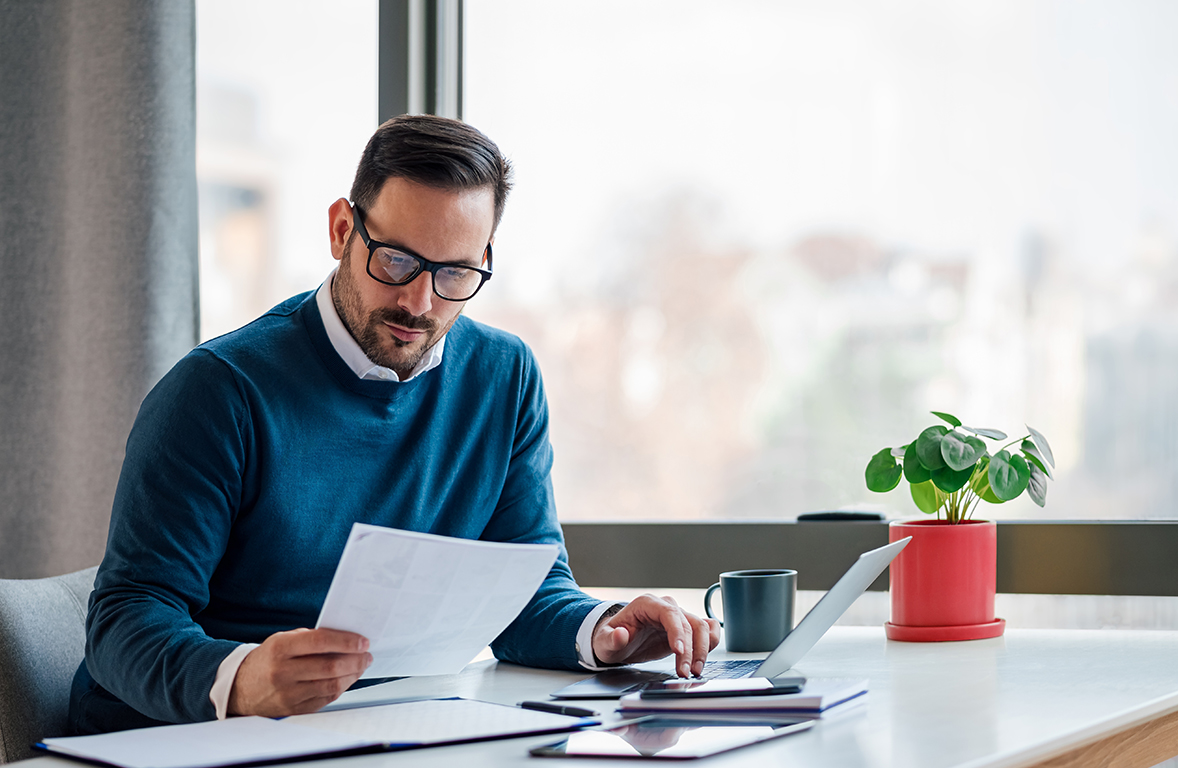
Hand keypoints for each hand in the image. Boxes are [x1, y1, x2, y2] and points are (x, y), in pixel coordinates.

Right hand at [228, 628, 372, 716]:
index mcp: (280, 648)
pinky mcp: (293, 710)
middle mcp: (282, 672)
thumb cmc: (268, 659)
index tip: (363, 641)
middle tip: (366, 654)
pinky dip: (341, 688)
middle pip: (330, 666)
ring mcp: (287, 694)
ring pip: (331, 685)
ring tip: (361, 666)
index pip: (320, 642)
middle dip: (355, 659)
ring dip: (352, 675)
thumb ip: (311, 638)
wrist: (241, 687)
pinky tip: (347, 679)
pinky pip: (326, 699)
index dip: (346, 641)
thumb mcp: (283, 640)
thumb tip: (346, 639)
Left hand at [591, 595, 720, 677]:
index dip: (677, 631)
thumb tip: (620, 634)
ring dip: (703, 650)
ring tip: (695, 671)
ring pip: (702, 627)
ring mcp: (678, 618)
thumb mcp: (604, 642)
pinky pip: (706, 629)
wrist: (617, 641)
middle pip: (689, 623)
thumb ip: (611, 638)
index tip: (679, 651)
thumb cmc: (611, 638)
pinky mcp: (685, 630)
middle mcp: (666, 608)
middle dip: (691, 650)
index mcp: (647, 604)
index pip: (669, 613)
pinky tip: (704, 657)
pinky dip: (711, 641)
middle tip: (685, 672)